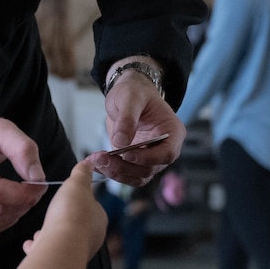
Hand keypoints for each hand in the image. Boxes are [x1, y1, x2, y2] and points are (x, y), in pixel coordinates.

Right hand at [26, 161, 106, 261]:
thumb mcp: (77, 184)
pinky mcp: (60, 262)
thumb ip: (82, 173)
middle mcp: (91, 239)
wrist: (61, 243)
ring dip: (48, 234)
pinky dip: (39, 248)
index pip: (90, 208)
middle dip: (60, 220)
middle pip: (74, 225)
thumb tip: (89, 163)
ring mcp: (76, 252)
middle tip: (51, 214)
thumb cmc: (71, 214)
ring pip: (61, 240)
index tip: (66, 199)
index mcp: (99, 220)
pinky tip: (32, 244)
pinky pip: (49, 253)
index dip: (76, 202)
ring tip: (40, 231)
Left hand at [98, 65, 182, 183]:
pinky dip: (111, 172)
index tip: (127, 154)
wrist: (127, 96)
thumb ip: (127, 118)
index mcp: (173, 131)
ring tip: (96, 161)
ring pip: (137, 176)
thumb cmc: (135, 92)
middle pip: (150, 168)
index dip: (148, 158)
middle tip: (102, 158)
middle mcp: (164, 148)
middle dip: (125, 167)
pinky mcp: (136, 163)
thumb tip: (120, 142)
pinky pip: (126, 174)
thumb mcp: (130, 97)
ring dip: (116, 173)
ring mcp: (150, 158)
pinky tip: (97, 164)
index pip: (168, 153)